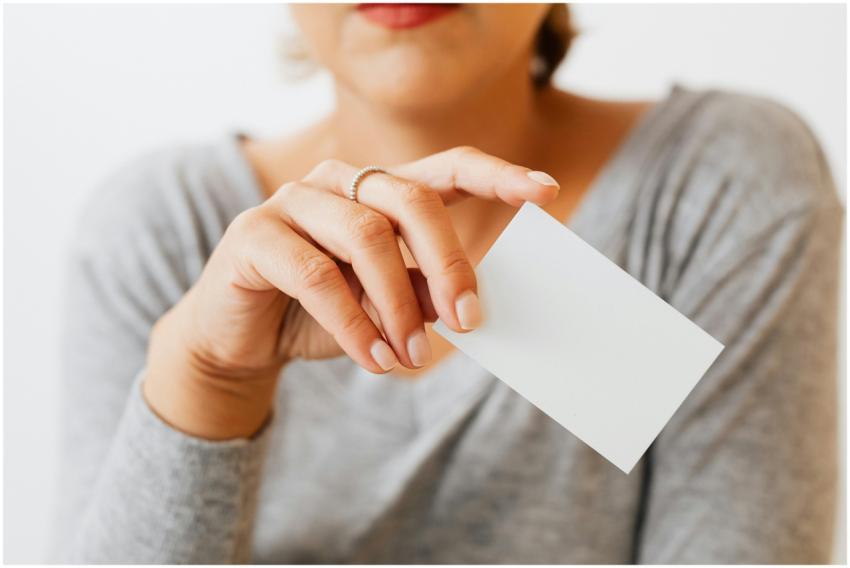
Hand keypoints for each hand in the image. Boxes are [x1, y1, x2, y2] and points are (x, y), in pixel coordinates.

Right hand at [144, 146, 559, 437]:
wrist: (240, 339)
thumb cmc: (320, 314)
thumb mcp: (384, 306)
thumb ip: (423, 293)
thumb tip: (470, 303)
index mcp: (375, 190)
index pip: (443, 168)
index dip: (496, 174)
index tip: (545, 191)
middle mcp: (335, 182)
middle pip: (409, 199)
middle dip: (448, 262)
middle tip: (470, 320)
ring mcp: (291, 202)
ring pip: (365, 236)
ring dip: (398, 304)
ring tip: (412, 354)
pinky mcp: (254, 236)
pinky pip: (317, 276)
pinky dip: (354, 325)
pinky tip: (374, 360)